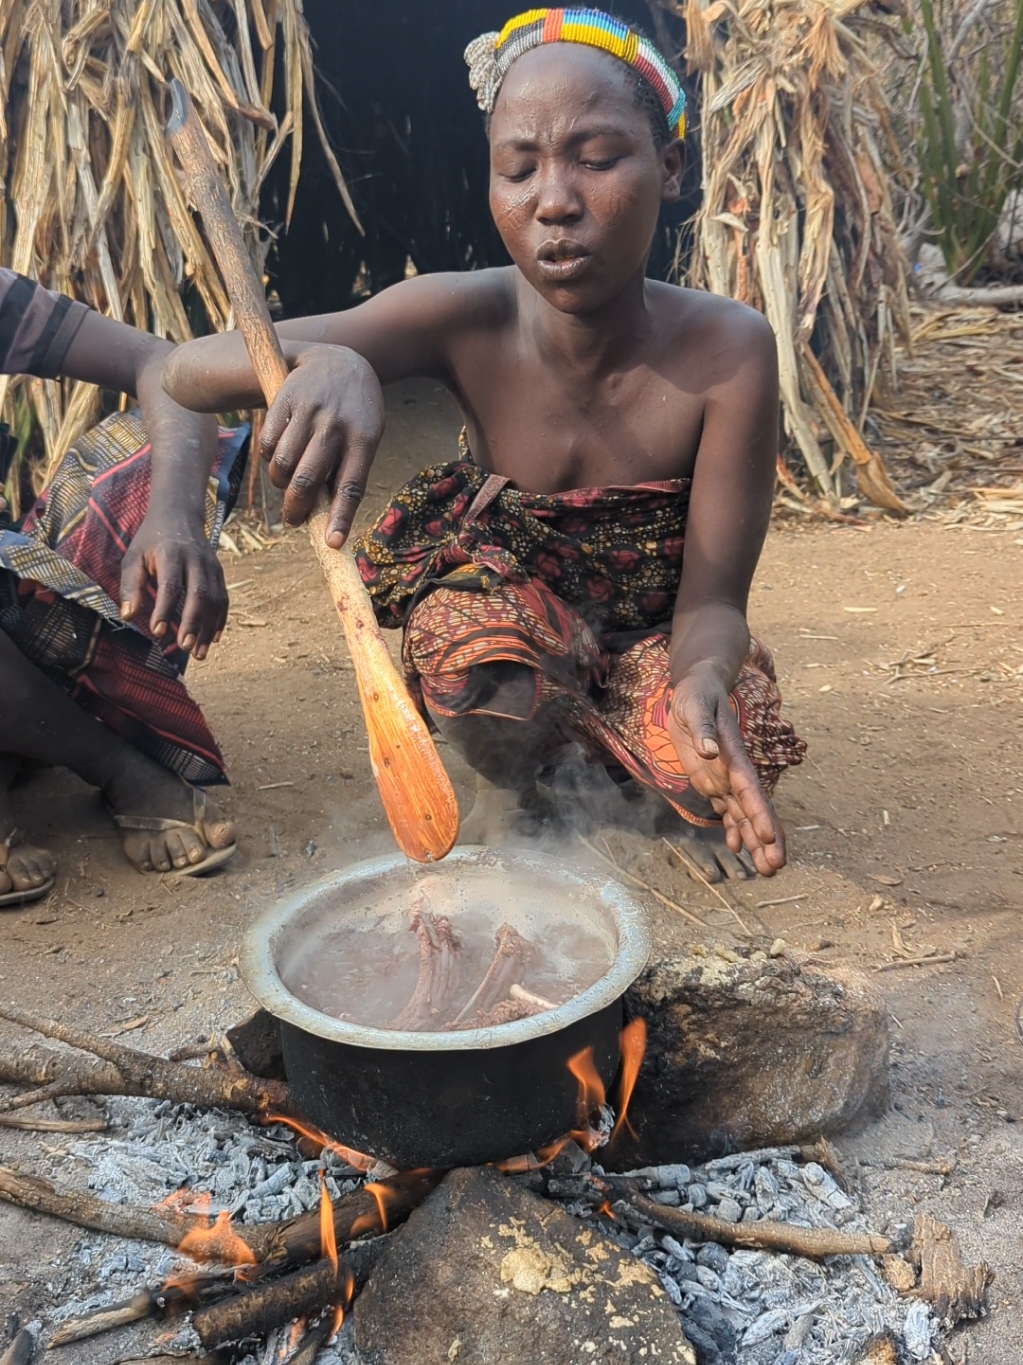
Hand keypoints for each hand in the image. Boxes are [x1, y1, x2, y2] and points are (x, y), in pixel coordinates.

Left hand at [120, 513, 227, 658]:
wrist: (179, 515)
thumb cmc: (151, 541)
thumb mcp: (133, 557)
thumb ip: (131, 586)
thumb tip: (128, 616)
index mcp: (171, 554)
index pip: (170, 586)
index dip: (164, 610)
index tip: (156, 632)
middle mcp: (196, 560)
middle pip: (199, 594)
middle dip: (192, 623)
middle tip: (184, 647)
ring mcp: (212, 566)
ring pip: (215, 600)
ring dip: (208, 629)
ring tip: (199, 653)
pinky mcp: (220, 573)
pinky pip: (224, 600)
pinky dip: (220, 621)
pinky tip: (214, 640)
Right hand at [261, 344, 385, 546]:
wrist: (338, 360)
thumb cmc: (355, 413)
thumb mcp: (365, 436)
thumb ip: (347, 469)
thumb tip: (325, 516)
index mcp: (364, 438)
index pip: (351, 486)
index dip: (341, 517)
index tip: (332, 544)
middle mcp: (335, 425)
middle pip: (307, 479)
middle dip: (296, 508)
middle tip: (293, 520)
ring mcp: (308, 412)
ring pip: (282, 464)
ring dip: (280, 483)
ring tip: (287, 483)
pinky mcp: (283, 402)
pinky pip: (268, 444)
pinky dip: (269, 458)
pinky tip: (280, 454)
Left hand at [668, 667, 785, 875]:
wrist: (698, 689)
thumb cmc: (698, 696)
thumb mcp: (695, 707)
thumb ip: (703, 729)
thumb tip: (709, 751)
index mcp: (734, 757)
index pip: (750, 791)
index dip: (760, 814)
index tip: (769, 838)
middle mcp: (733, 773)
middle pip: (754, 811)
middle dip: (766, 839)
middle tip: (775, 868)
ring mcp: (724, 779)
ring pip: (743, 816)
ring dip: (754, 842)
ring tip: (766, 870)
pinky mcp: (712, 780)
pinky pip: (726, 809)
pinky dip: (732, 829)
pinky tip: (737, 849)